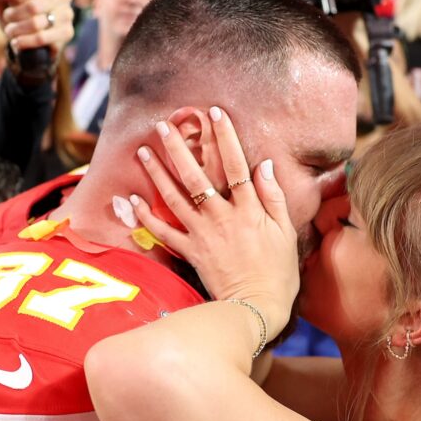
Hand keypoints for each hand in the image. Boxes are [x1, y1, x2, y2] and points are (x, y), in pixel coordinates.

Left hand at [0, 0, 74, 59]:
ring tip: (10, 30)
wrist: (22, 32)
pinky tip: (18, 41)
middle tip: (7, 18)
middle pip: (33, 6)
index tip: (10, 3)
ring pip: (36, 24)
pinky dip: (25, 41)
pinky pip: (42, 38)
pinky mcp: (67, 32)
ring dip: (17, 29)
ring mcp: (67, 15)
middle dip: (13, 15)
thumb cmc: (14, 9)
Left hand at [130, 107, 299, 333]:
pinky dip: (147, 216)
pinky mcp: (190, 252)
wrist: (256, 308)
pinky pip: (164, 232)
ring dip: (157, 174)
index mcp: (248, 209)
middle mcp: (221, 216)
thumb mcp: (286, 232)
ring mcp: (203, 234)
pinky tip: (134, 199)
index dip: (225, 136)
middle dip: (178, 148)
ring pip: (175, 198)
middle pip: (196, 176)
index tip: (214, 112)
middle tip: (162, 126)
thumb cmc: (278, 272)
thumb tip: (263, 165)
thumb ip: (273, 197)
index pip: (235, 164)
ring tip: (143, 151)